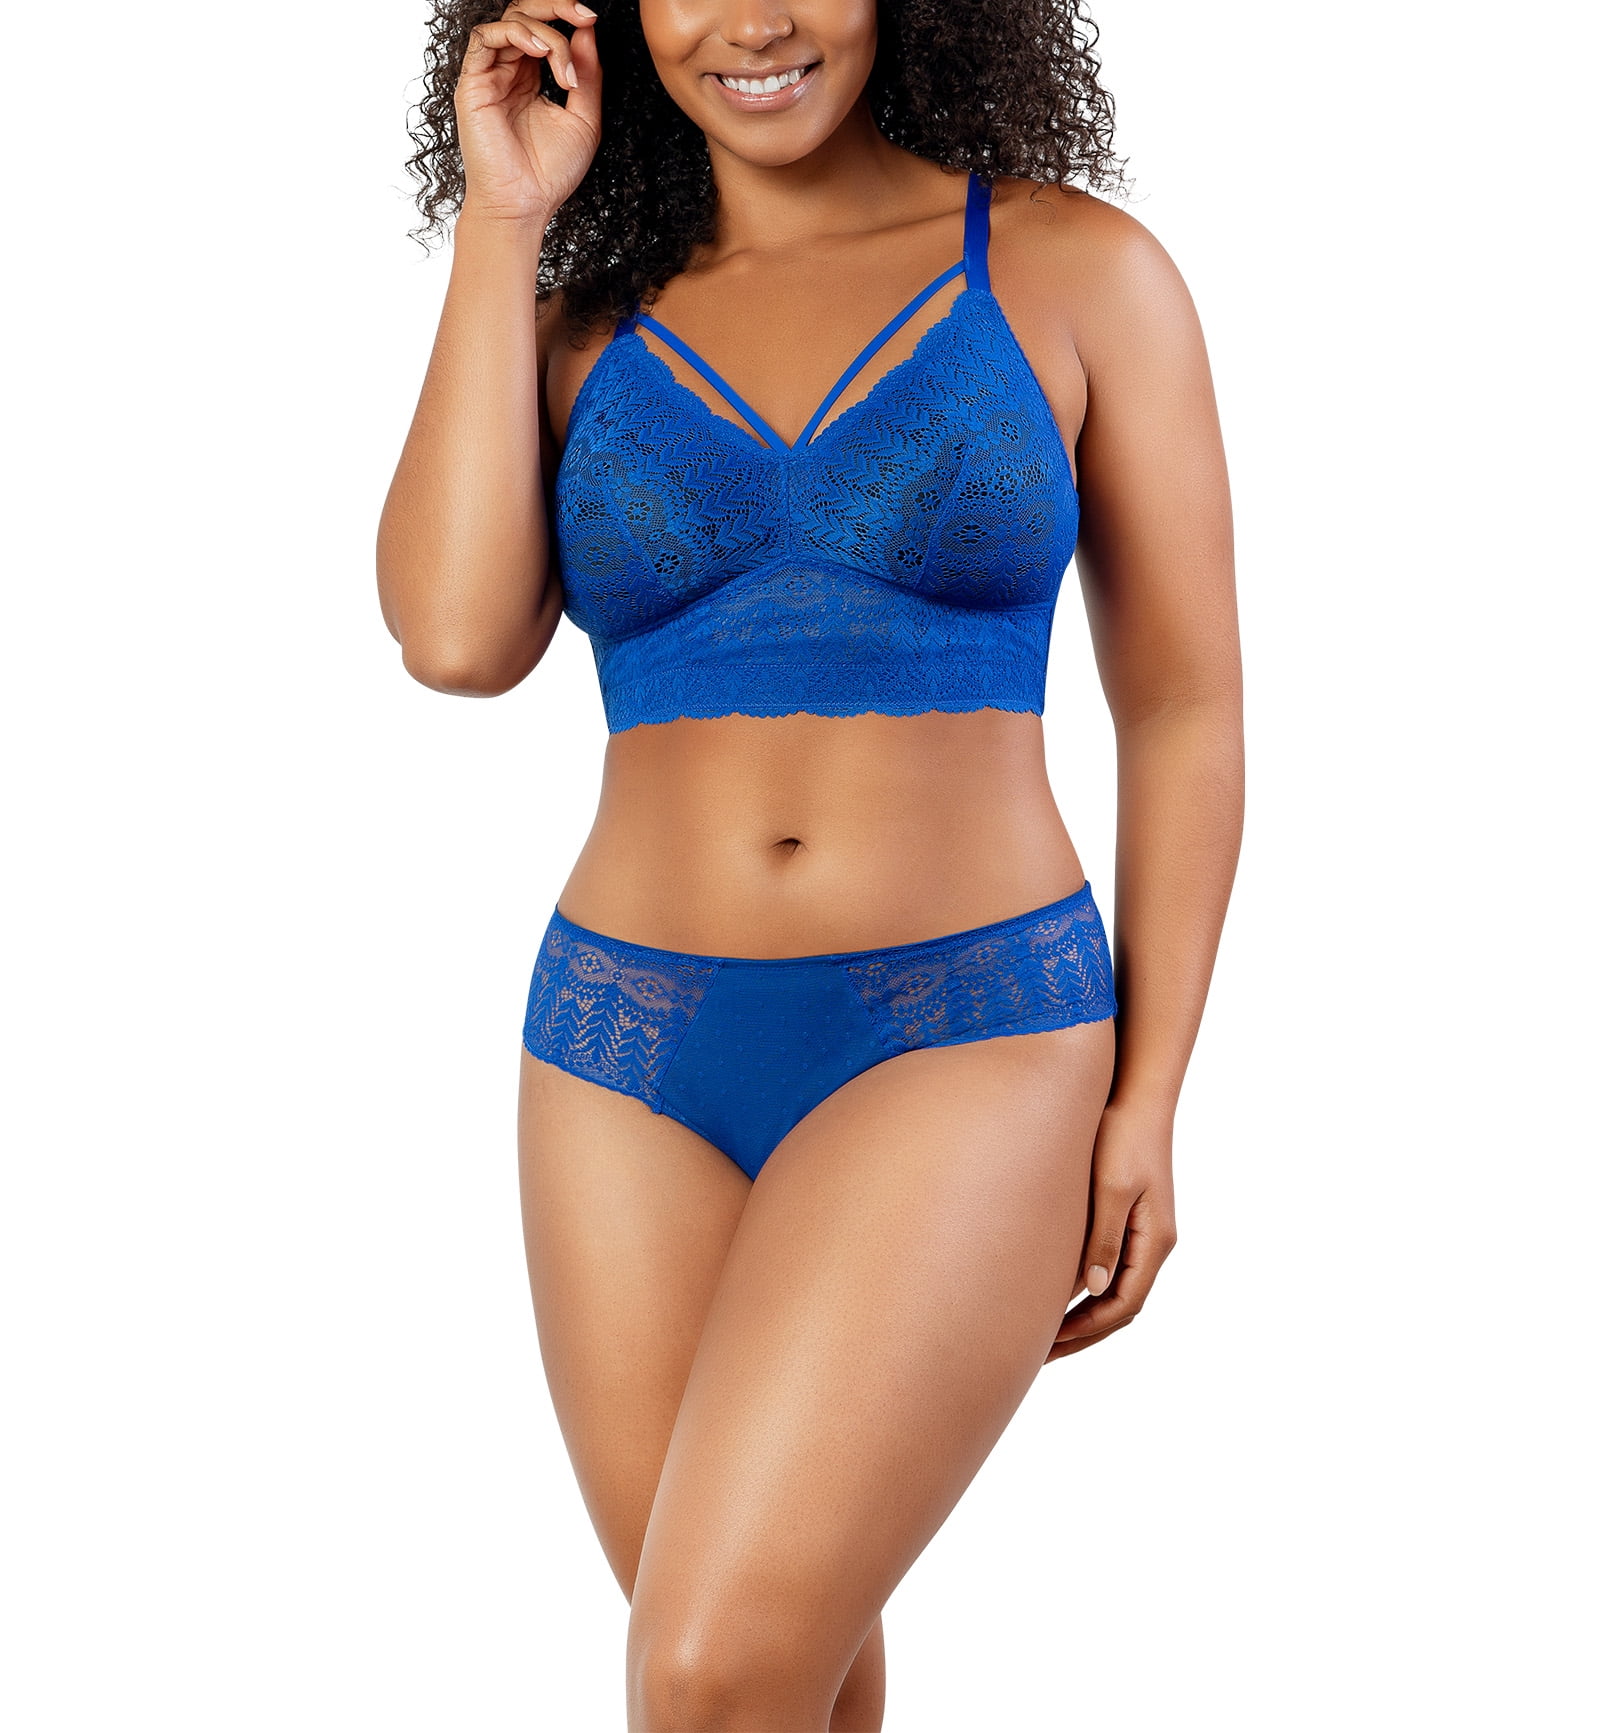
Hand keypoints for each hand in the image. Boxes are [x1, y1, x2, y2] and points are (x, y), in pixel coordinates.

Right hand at [454, 3, 602, 225]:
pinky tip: (541, 52)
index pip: (542, 28)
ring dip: (545, 33)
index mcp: (530, 78)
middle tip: (583, 16)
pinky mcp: (473, 83)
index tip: (590, 20)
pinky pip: (486, 38)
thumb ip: (588, 75)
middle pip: (523, 13)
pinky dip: (517, 35)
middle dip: (555, 7)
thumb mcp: (584, 120)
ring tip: (566, 71)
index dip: (565, 17)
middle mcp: (507, 71)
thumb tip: (588, 31)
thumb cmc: (549, 173)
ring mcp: (488, 75)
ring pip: (510, 21)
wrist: (523, 206)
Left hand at [1046, 1097, 1177, 1360]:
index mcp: (1154, 1241)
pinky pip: (1113, 1269)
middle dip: (1084, 1334)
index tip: (1049, 1346)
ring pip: (1117, 1291)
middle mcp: (1154, 1243)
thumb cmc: (1122, 1136)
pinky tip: (1058, 1294)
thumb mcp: (1110, 1189)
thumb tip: (1091, 1292)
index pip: (1123, 1305)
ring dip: (1086, 1316)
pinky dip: (1088, 1291)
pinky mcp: (1131, 1218)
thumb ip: (1102, 1240)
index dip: (1086, 1330)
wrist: (1137, 1096)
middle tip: (1041, 1356)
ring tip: (1048, 1337)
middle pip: (1122, 1306)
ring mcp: (1145, 1232)